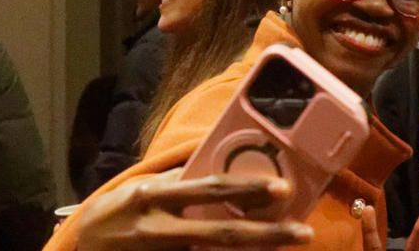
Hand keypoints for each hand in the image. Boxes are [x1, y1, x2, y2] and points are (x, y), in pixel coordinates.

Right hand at [74, 168, 311, 250]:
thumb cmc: (115, 215)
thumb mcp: (138, 192)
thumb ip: (177, 185)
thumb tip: (222, 174)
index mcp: (151, 198)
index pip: (207, 190)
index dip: (246, 189)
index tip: (282, 188)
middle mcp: (156, 230)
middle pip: (220, 236)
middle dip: (267, 235)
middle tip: (303, 233)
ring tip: (287, 247)